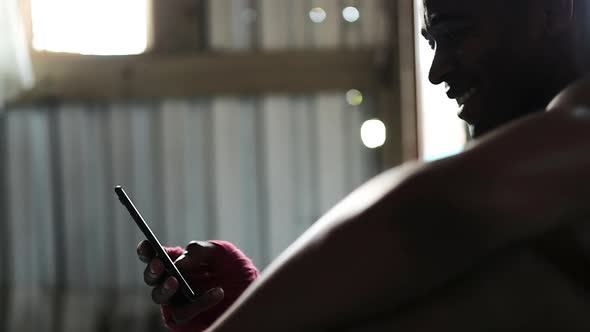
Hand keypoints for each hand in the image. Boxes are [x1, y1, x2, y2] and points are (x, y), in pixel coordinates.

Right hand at [137, 240, 258, 329]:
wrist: (250, 292)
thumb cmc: (233, 269)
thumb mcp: (219, 252)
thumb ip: (199, 251)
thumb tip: (179, 262)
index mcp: (177, 262)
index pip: (154, 256)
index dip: (146, 251)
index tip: (146, 244)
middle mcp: (172, 281)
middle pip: (151, 278)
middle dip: (152, 271)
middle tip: (159, 264)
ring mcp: (177, 300)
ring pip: (159, 297)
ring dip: (164, 289)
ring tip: (176, 281)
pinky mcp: (186, 318)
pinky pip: (183, 313)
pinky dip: (199, 303)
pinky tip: (217, 293)